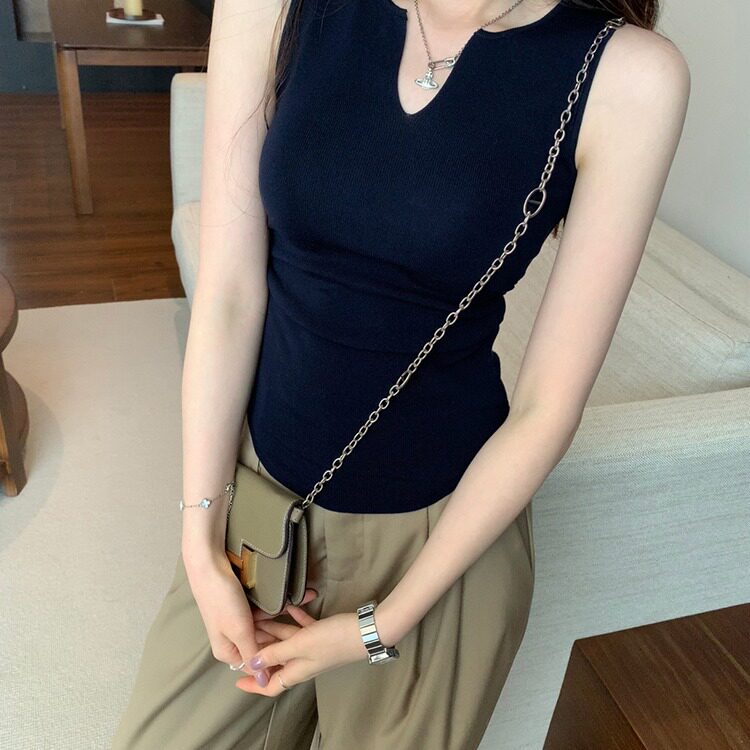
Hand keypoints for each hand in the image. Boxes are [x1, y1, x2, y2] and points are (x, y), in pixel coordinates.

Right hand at [182, 549, 316, 687]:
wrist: (209, 566)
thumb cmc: (223, 601)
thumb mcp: (240, 632)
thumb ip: (252, 656)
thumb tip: (264, 683)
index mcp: (228, 651)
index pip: (257, 664)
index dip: (278, 658)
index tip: (299, 649)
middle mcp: (233, 639)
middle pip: (264, 642)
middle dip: (284, 631)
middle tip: (306, 624)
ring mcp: (239, 620)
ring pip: (266, 624)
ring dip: (284, 614)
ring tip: (308, 601)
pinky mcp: (243, 605)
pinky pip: (264, 610)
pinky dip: (278, 604)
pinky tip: (296, 598)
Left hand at [234, 604, 369, 695]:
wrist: (365, 631)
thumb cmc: (332, 641)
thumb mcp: (299, 645)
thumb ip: (275, 654)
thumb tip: (253, 665)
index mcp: (296, 671)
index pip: (270, 685)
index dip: (253, 684)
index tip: (237, 678)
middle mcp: (302, 662)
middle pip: (275, 659)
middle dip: (259, 647)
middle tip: (245, 632)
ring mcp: (312, 648)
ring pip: (286, 641)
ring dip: (274, 628)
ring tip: (259, 614)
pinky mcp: (322, 634)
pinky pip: (302, 628)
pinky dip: (294, 618)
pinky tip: (288, 606)